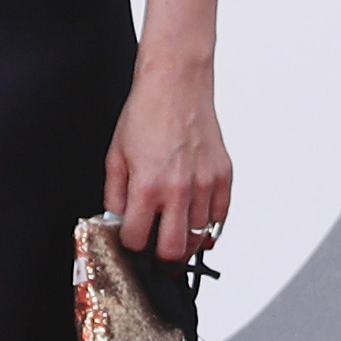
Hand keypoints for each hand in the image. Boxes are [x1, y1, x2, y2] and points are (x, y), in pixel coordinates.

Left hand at [106, 56, 234, 262]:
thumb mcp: (116, 157)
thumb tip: (119, 221)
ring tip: (175, 230)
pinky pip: (221, 217)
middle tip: (156, 249)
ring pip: (200, 237)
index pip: (137, 239)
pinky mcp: (224, 176)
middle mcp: (179, 190)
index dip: (131, 242)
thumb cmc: (146, 114)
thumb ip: (116, 196)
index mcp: (146, 187)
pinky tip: (196, 221)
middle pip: (174, 250)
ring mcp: (205, 184)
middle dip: (161, 255)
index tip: (132, 236)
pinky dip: (209, 225)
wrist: (177, 85)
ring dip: (186, 239)